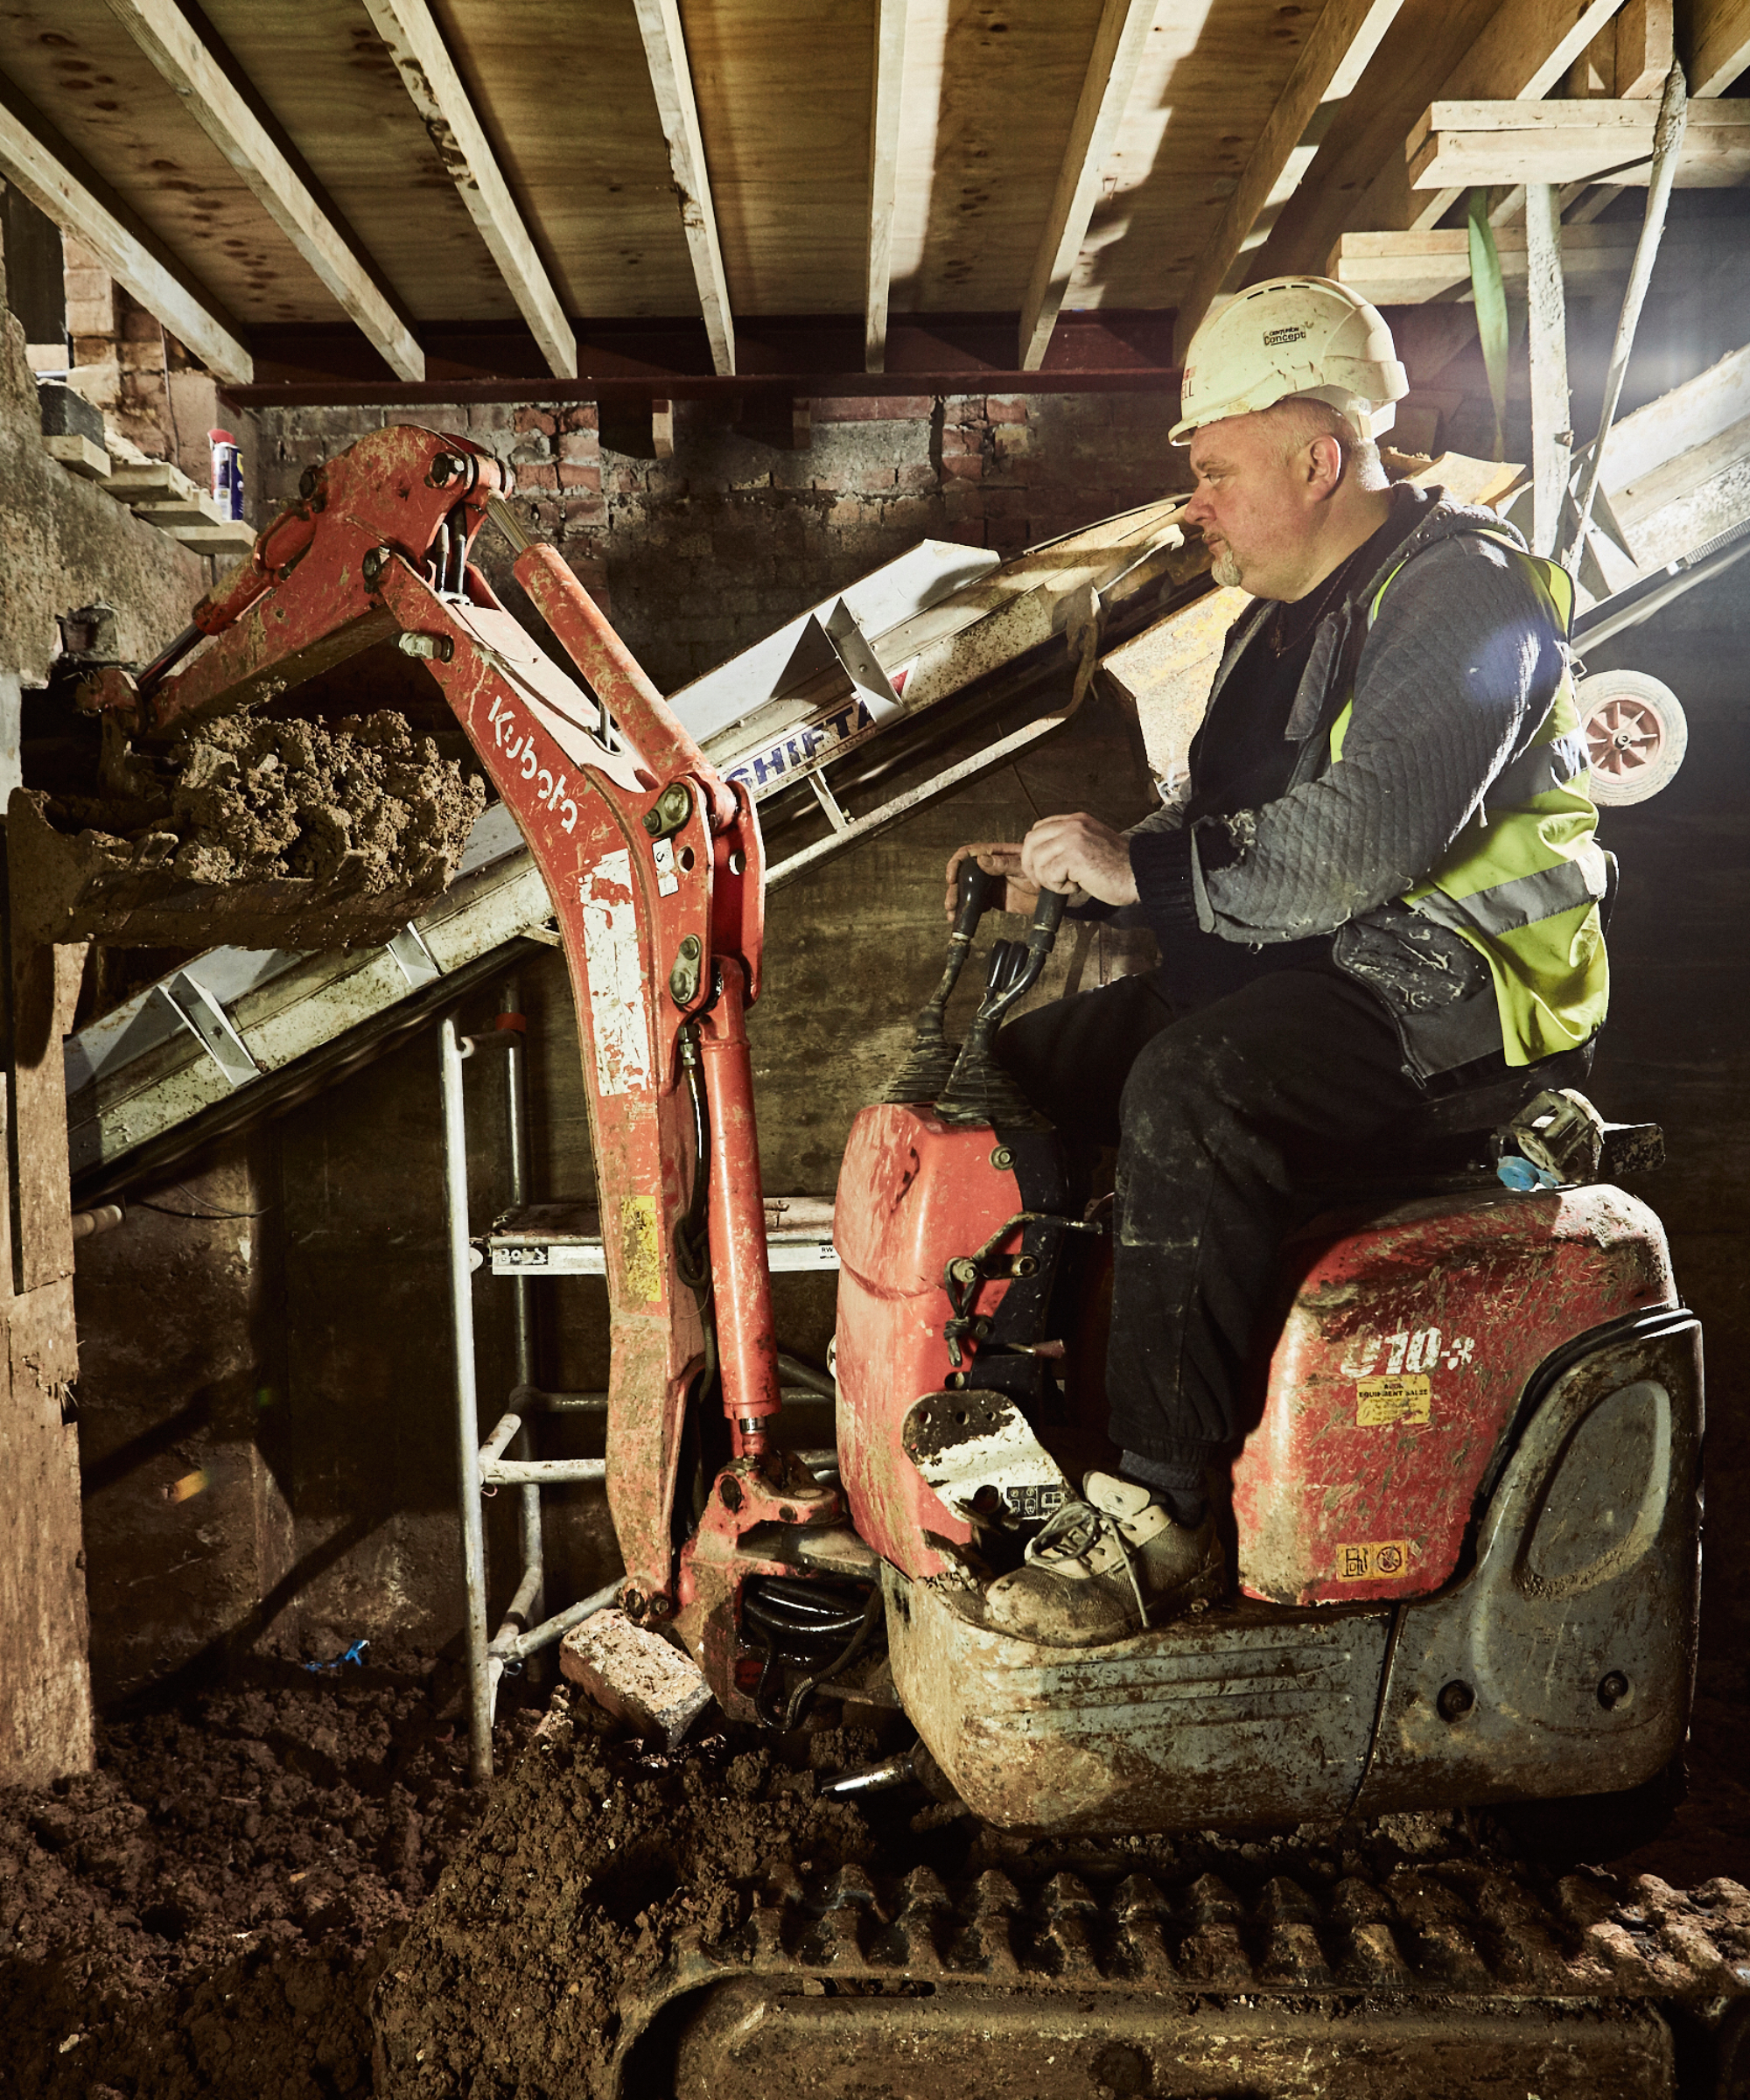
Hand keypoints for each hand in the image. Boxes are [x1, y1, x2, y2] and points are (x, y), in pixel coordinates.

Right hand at [944, 842, 1039, 919]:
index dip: (956, 864)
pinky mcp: (993, 899)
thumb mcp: (1023, 866)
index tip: (951, 878)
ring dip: (957, 902)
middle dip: (954, 889)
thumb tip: (982, 860)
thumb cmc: (1042, 872)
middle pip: (962, 875)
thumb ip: (1004, 864)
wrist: (1053, 893)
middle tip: (951, 903)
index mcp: (994, 855)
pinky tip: (965, 918)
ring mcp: (989, 884)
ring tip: (953, 914)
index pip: (968, 854)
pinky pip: (975, 904)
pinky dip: (967, 911)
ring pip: (966, 891)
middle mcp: (988, 868)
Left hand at [1018, 813, 1138, 907]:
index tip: (1039, 869)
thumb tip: (1042, 858)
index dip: (1033, 851)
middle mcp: (1073, 825)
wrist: (1140, 874)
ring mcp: (1072, 838)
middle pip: (1031, 842)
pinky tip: (1076, 886)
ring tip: (1069, 884)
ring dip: (1048, 879)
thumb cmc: (1119, 867)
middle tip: (1042, 882)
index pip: (1039, 830)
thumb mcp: (1091, 843)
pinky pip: (1048, 875)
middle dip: (1031, 866)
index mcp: (1076, 821)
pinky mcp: (1074, 856)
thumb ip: (1069, 844)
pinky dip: (1058, 887)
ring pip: (1037, 860)